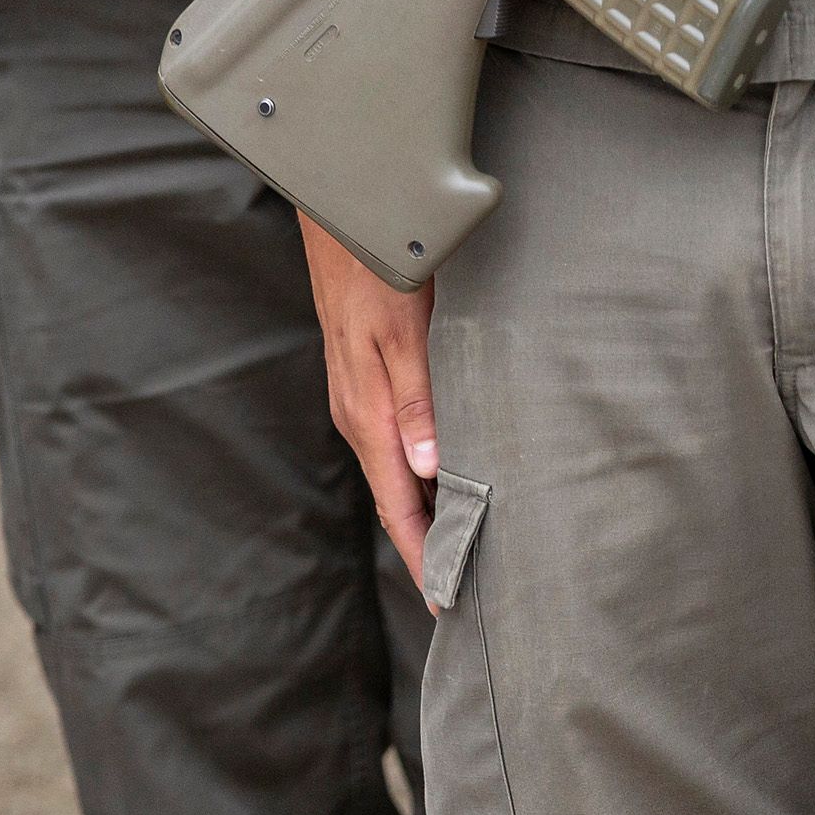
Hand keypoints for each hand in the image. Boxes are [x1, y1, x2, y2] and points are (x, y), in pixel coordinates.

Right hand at [304, 218, 438, 595]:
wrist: (342, 210)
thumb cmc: (376, 263)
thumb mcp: (404, 331)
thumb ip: (417, 401)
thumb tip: (427, 470)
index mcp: (368, 417)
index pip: (398, 510)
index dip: (424, 559)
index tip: (450, 604)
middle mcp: (360, 417)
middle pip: (397, 503)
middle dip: (430, 550)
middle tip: (472, 591)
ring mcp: (361, 400)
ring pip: (398, 476)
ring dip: (429, 514)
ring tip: (468, 549)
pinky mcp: (368, 380)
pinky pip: (397, 446)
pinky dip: (422, 476)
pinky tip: (449, 481)